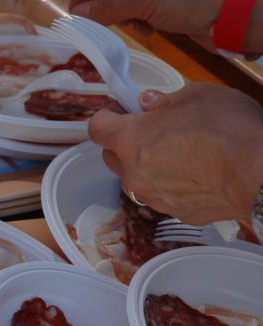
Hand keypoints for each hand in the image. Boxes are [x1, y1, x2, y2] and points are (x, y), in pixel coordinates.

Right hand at [69, 0, 221, 41]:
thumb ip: (111, 6)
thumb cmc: (195, 1)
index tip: (78, 14)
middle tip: (106, 25)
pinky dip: (138, 20)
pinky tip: (149, 29)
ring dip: (123, 17)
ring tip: (137, 26)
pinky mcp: (164, 2)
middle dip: (106, 8)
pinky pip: (138, 10)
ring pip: (122, 3)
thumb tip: (78, 13)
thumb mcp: (148, 3)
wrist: (232, 17)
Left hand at [88, 83, 262, 224]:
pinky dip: (170, 183)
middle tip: (152, 128)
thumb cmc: (228, 129)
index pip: (96, 127)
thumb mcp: (196, 95)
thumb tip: (147, 102)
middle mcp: (132, 173)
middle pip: (112, 156)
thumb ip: (163, 99)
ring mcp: (152, 196)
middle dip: (125, 142)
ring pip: (136, 178)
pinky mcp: (174, 212)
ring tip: (178, 151)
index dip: (107, 116)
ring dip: (146, 164)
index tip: (121, 109)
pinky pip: (162, 195)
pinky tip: (195, 172)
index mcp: (130, 139)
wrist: (258, 173)